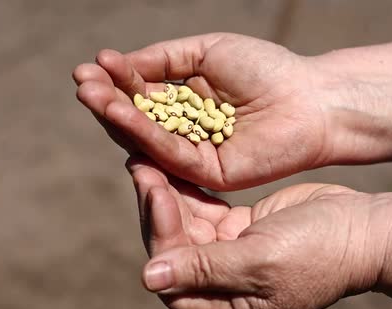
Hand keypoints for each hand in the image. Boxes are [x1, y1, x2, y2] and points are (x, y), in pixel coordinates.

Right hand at [75, 33, 352, 190]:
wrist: (310, 98)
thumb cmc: (266, 69)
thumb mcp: (207, 52)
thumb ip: (164, 59)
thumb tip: (118, 63)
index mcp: (186, 101)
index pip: (142, 93)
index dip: (117, 80)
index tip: (92, 65)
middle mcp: (185, 130)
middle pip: (137, 119)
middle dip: (108, 100)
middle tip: (81, 82)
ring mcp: (194, 153)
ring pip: (146, 138)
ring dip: (117, 116)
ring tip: (90, 94)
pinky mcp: (206, 173)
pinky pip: (168, 152)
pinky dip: (142, 132)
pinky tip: (119, 112)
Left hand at [127, 157, 384, 308]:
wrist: (363, 230)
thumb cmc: (320, 252)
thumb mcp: (261, 262)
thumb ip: (205, 269)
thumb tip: (148, 279)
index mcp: (228, 306)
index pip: (175, 276)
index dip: (160, 235)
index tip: (157, 192)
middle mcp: (223, 283)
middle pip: (174, 248)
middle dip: (156, 209)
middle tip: (141, 167)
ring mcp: (231, 254)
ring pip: (185, 225)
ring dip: (167, 195)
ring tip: (147, 160)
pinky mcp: (240, 228)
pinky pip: (204, 210)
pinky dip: (188, 190)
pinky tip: (173, 166)